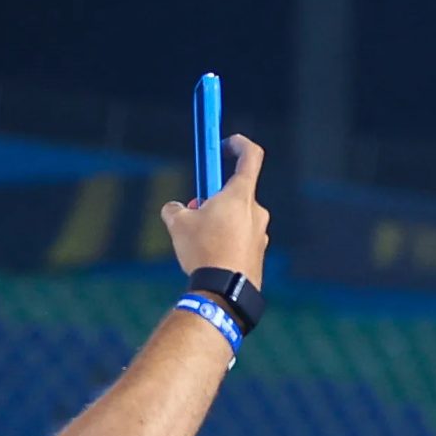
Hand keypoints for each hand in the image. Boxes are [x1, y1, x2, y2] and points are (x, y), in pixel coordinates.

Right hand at [160, 134, 269, 284]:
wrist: (225, 292)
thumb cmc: (203, 252)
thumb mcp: (178, 223)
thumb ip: (175, 208)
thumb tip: (175, 208)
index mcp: (240, 196)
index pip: (250, 157)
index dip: (238, 144)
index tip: (224, 144)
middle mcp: (257, 212)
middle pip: (234, 193)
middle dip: (212, 198)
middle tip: (194, 212)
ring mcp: (260, 234)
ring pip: (235, 217)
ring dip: (217, 221)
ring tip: (198, 240)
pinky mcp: (259, 253)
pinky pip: (240, 237)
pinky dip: (225, 239)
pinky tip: (210, 257)